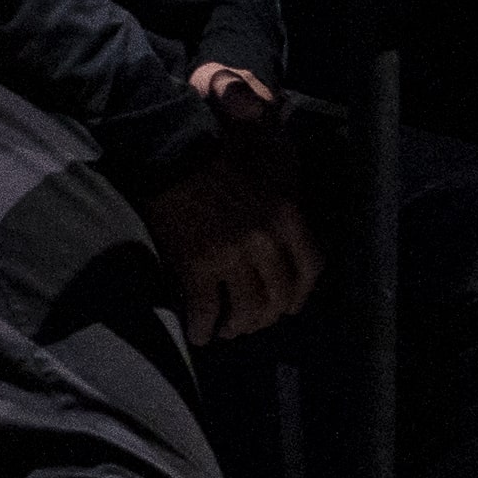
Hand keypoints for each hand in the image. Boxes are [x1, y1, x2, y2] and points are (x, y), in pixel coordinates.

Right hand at [144, 80, 314, 344]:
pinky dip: (202, 327)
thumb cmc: (220, 143)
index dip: (301, 292)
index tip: (289, 301)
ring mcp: (231, 256)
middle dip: (267, 315)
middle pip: (277, 295)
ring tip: (227, 330)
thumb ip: (290, 175)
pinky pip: (205, 309)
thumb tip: (299, 194)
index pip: (310, 269)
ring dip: (237, 326)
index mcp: (288, 216)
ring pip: (245, 309)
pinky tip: (199, 333)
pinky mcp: (196, 265)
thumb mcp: (272, 150)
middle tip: (253, 320)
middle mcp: (265, 241)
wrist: (167, 147)